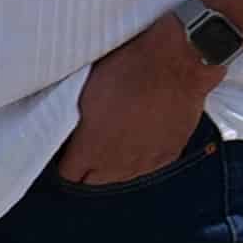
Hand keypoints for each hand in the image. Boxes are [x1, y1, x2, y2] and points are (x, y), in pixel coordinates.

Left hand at [50, 27, 213, 183]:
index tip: (69, 148)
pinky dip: (142, 157)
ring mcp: (145, 161)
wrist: (176, 62)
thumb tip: (71, 132)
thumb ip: (74, 123)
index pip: (69, 173)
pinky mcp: (169, 153)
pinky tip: (140, 139)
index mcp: (91, 149)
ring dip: (115, 163)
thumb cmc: (130, 68)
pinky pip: (149, 166)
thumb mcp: (85, 91)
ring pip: (122, 176)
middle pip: (93, 181)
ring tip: (116, 139)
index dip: (67, 159)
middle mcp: (117, 164)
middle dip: (88, 166)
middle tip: (90, 142)